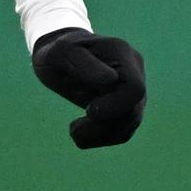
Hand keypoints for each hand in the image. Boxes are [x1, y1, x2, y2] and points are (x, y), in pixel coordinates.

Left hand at [28, 28, 146, 148]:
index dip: (115, 107)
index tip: (88, 111)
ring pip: (130, 123)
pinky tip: (81, 131)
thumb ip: (83, 64)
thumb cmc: (56, 53)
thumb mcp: (59, 54)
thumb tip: (112, 79)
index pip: (134, 89)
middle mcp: (134, 70)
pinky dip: (102, 137)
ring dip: (100, 134)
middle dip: (103, 125)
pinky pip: (124, 130)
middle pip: (133, 110)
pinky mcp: (127, 106)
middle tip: (73, 129)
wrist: (59, 59)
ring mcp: (132, 90)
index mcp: (120, 53)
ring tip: (74, 130)